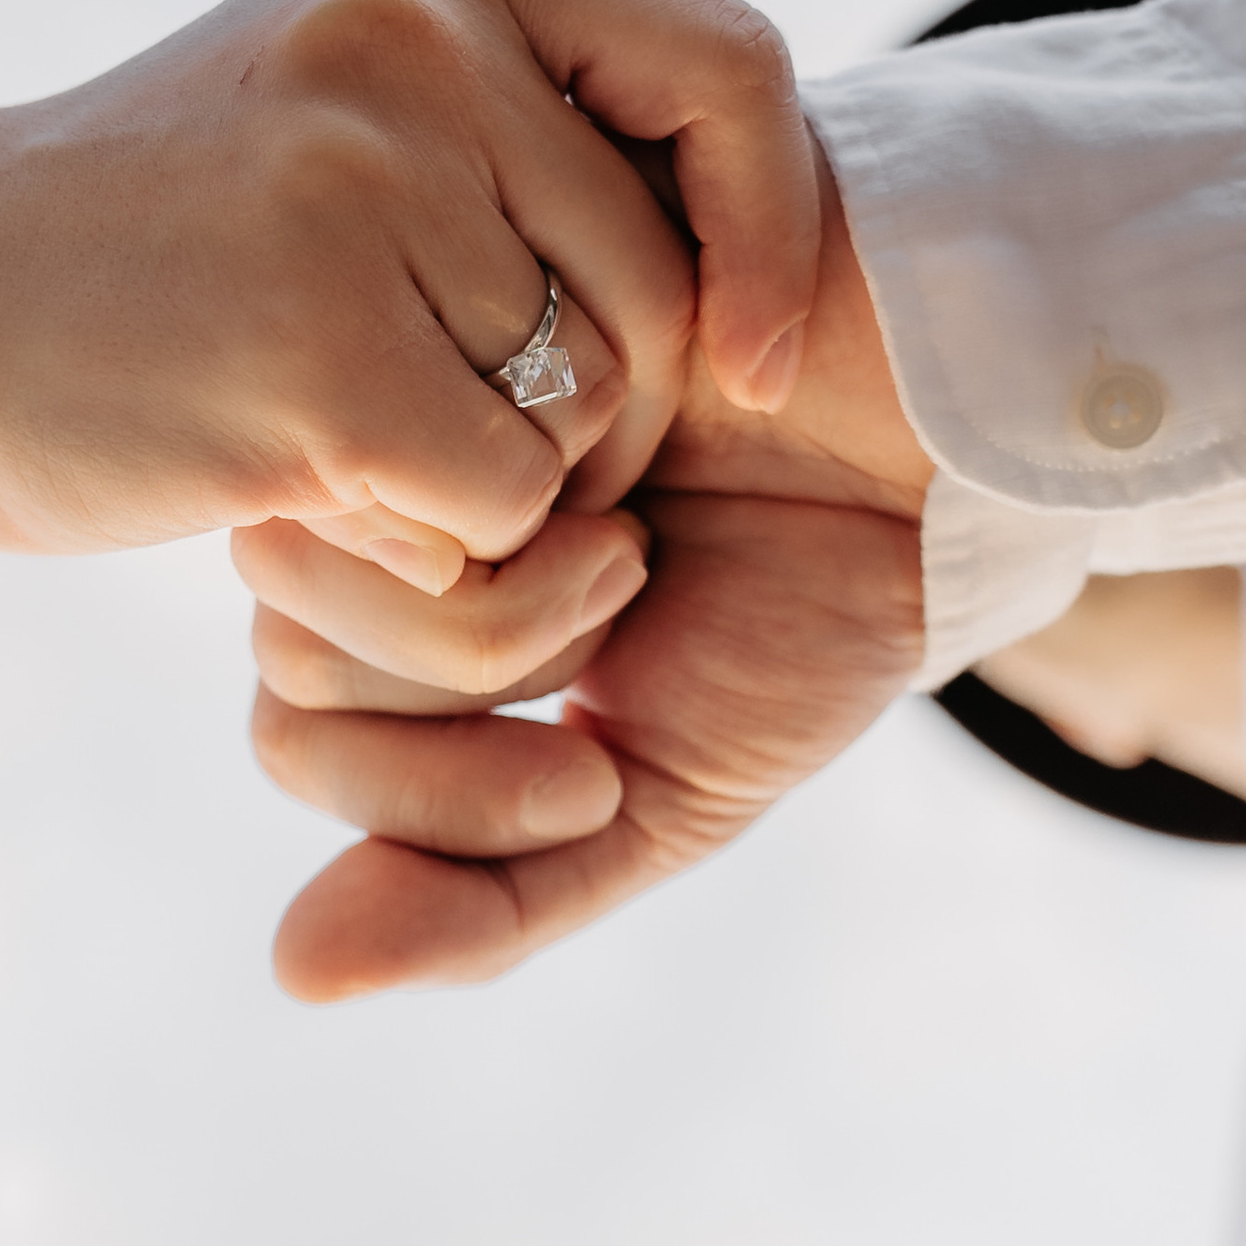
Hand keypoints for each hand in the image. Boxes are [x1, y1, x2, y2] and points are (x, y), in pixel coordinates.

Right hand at [0, 0, 819, 567]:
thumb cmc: (154, 227)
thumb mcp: (343, 79)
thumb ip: (523, 109)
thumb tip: (762, 229)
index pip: (732, 75)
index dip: (773, 230)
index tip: (756, 360)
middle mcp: (418, 38)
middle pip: (661, 292)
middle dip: (591, 408)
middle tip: (429, 419)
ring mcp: (363, 191)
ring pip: (584, 416)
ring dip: (488, 481)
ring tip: (326, 427)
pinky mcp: (323, 358)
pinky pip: (498, 507)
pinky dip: (422, 545)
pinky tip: (294, 487)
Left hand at [237, 153, 929, 992]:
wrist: (956, 438)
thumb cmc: (814, 604)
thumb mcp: (662, 794)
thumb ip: (486, 898)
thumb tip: (297, 979)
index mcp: (408, 602)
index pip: (295, 736)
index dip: (428, 795)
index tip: (594, 770)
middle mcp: (389, 487)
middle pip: (290, 645)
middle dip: (478, 679)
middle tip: (626, 612)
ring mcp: (424, 372)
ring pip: (331, 533)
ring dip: (518, 582)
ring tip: (636, 532)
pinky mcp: (490, 266)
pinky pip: (423, 412)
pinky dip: (548, 484)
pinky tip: (649, 452)